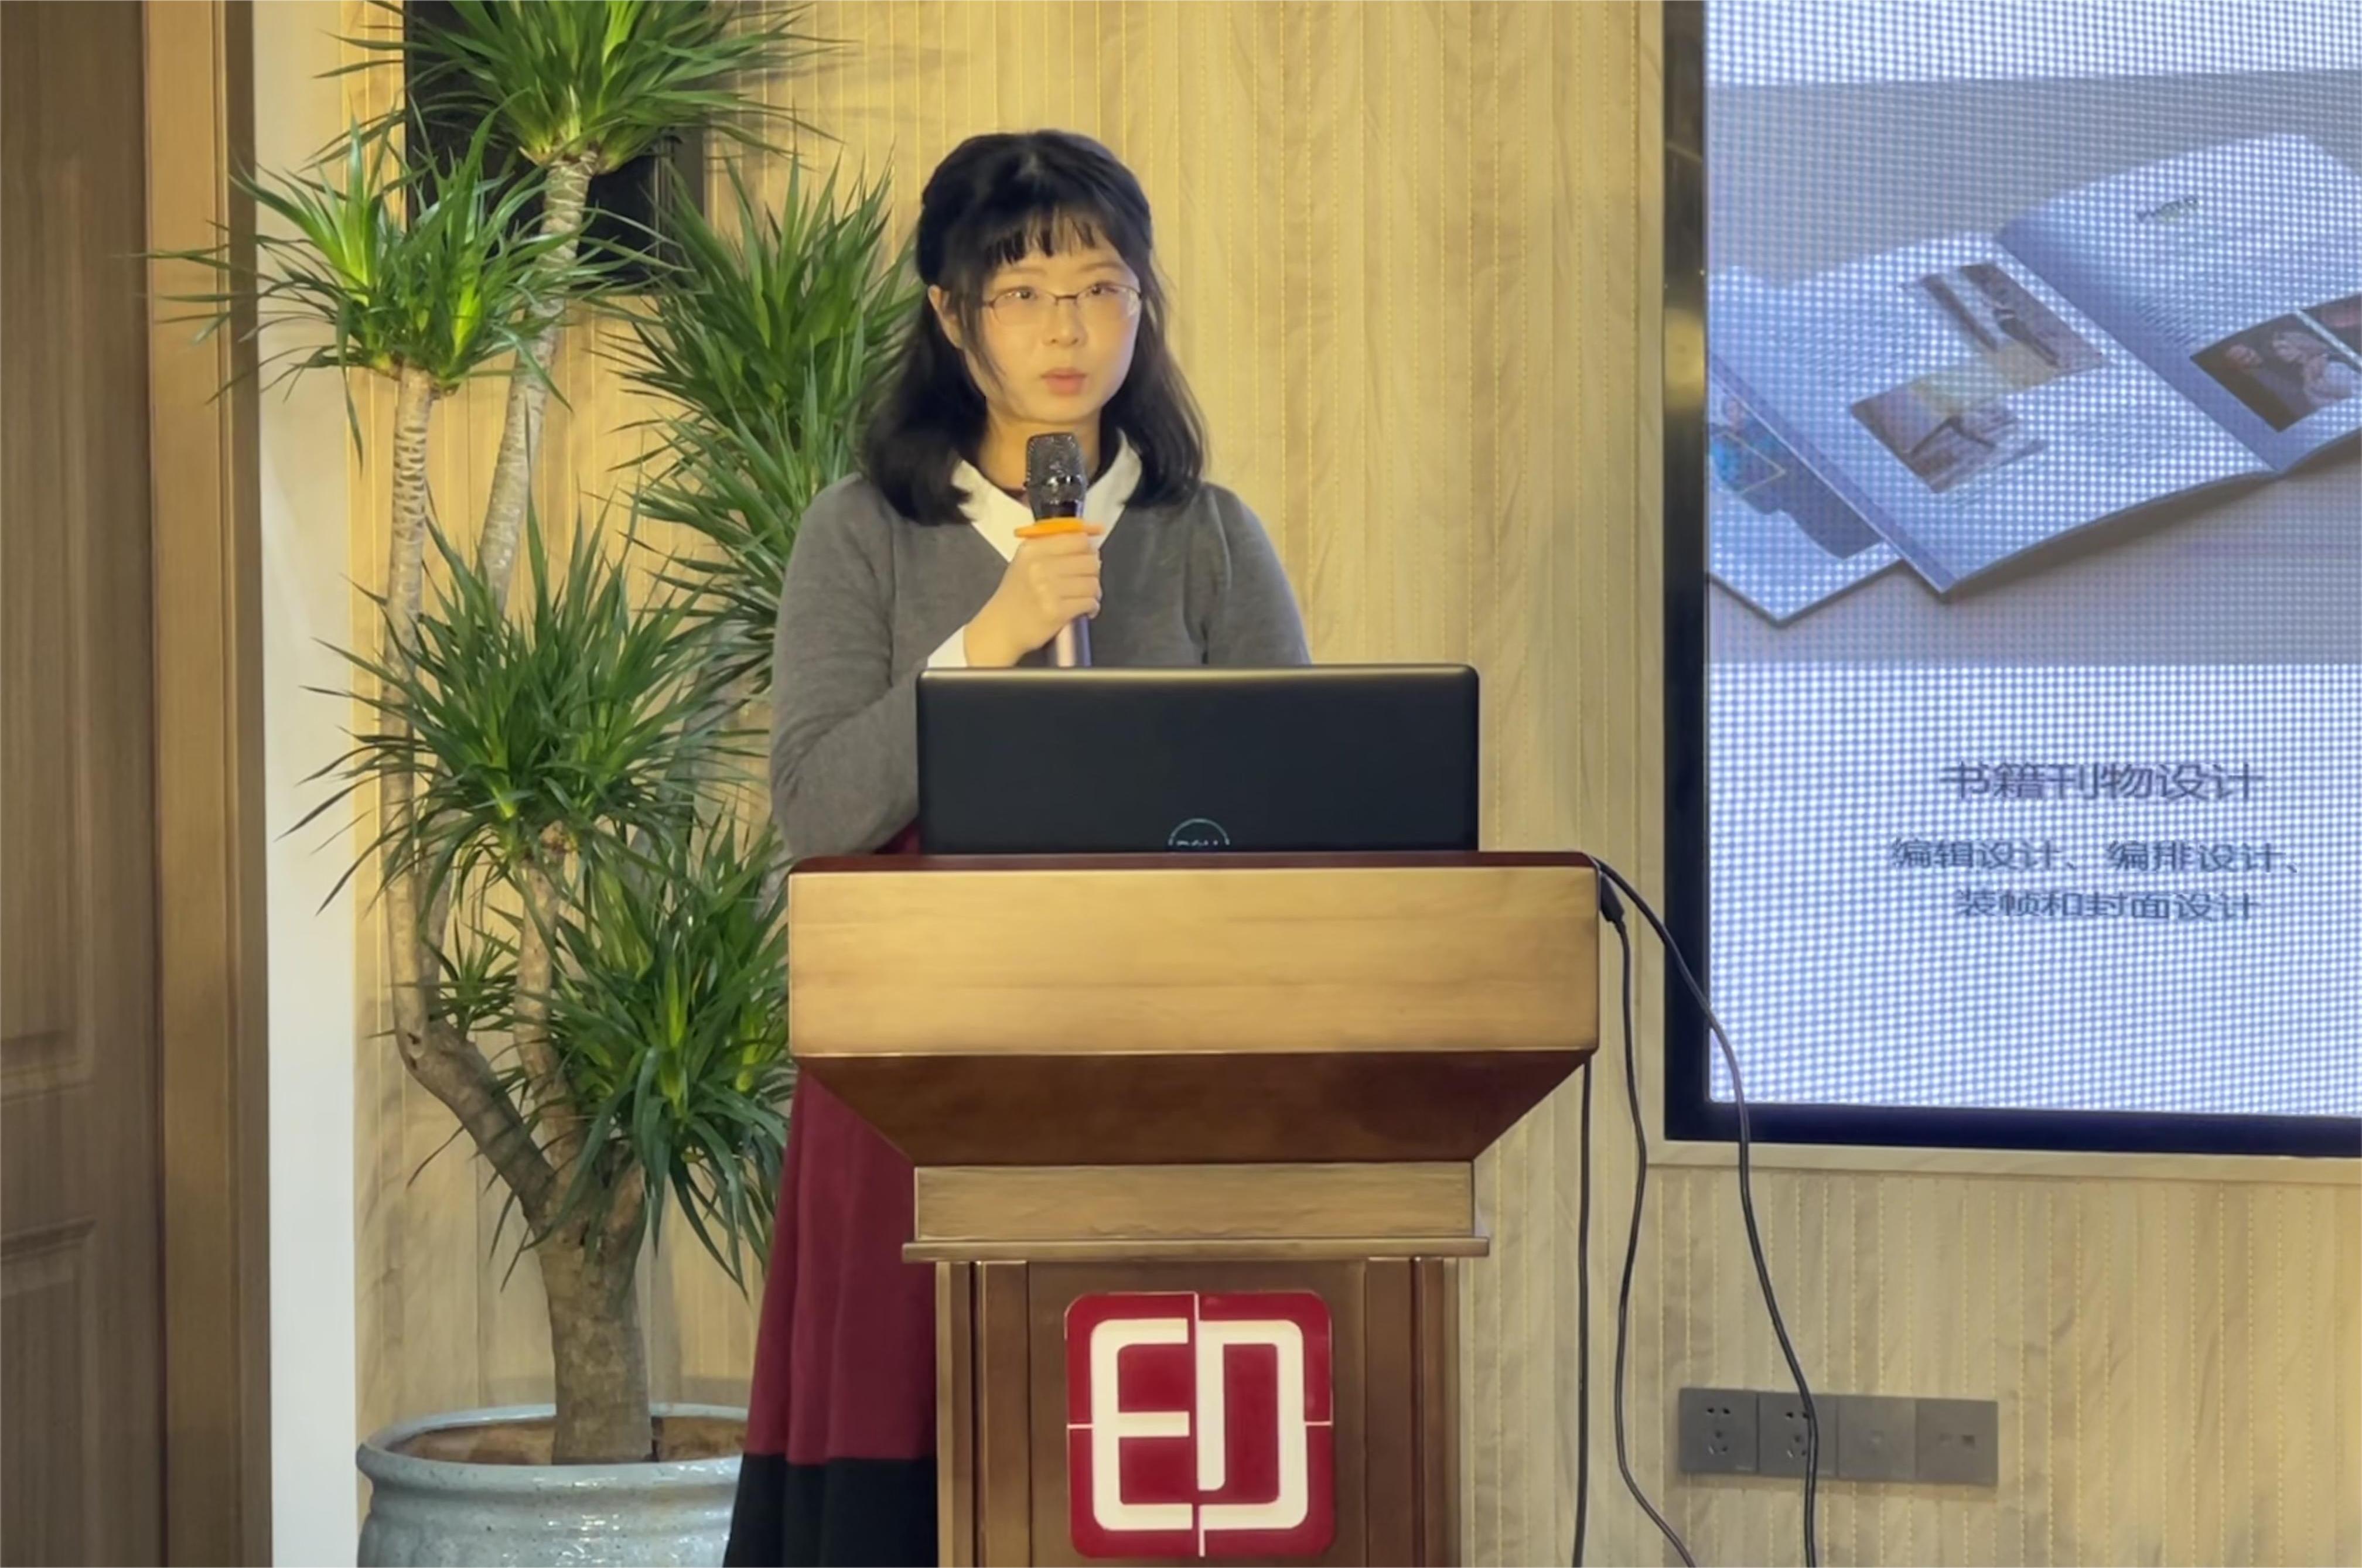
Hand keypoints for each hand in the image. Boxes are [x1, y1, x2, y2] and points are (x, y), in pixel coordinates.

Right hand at [962, 524, 1102, 666]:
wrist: (1000, 628)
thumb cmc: (1016, 595)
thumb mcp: (1025, 561)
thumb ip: (1053, 547)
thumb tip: (1089, 536)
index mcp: (1032, 549)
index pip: (1077, 538)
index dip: (1090, 545)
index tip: (1094, 551)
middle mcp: (1039, 566)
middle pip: (1089, 560)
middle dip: (1093, 571)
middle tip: (1087, 579)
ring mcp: (1047, 589)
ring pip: (1092, 582)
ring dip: (1094, 591)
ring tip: (1086, 597)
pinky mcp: (1056, 611)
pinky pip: (1089, 602)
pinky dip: (1092, 606)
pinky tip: (1085, 609)